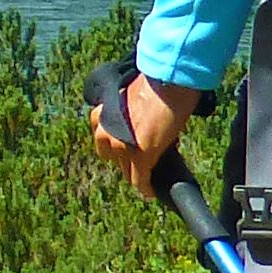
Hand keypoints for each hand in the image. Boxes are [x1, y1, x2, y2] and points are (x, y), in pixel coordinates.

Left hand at [91, 72, 198, 195]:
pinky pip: (140, 180)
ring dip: (135, 172)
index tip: (126, 145)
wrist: (169, 80)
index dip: (115, 142)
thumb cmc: (156, 79)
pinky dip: (146, 188)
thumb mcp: (132, 94)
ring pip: (125, 170)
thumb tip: (140, 118)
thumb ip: (129, 109)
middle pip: (111, 156)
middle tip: (138, 157)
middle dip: (122, 157)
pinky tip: (151, 192)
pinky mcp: (140, 157)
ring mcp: (122, 146)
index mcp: (103, 112)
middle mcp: (107, 131)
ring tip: (146, 175)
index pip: (102, 136)